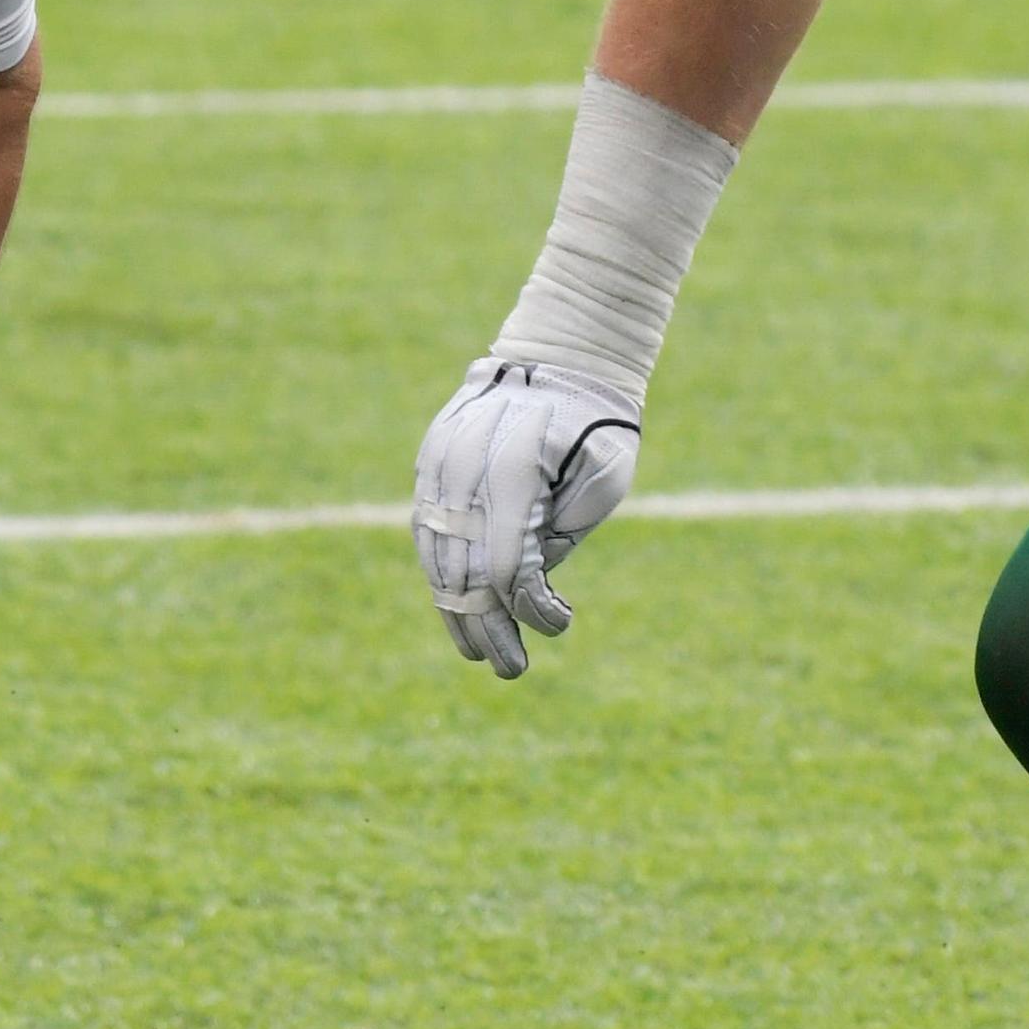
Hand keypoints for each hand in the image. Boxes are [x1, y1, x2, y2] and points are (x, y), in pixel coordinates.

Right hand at [410, 356, 640, 678]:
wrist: (560, 358)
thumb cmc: (597, 425)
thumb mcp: (602, 479)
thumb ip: (561, 536)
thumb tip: (521, 586)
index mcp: (512, 468)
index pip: (504, 565)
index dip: (527, 609)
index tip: (560, 621)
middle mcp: (464, 466)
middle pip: (464, 570)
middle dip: (488, 628)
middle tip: (510, 669)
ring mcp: (439, 462)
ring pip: (435, 555)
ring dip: (456, 612)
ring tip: (479, 654)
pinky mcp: (429, 462)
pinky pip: (426, 531)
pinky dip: (440, 574)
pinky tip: (458, 608)